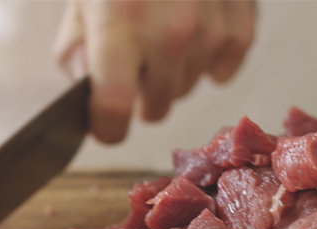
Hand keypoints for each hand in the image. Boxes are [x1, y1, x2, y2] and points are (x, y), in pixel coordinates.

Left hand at [54, 0, 255, 142]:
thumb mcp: (79, 3)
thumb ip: (75, 53)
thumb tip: (90, 92)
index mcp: (119, 27)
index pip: (112, 111)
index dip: (105, 128)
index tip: (104, 127)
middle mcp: (169, 32)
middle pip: (155, 109)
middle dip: (139, 97)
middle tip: (133, 68)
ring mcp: (210, 25)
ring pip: (187, 89)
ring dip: (171, 76)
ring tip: (160, 38)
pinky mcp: (241, 17)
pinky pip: (224, 69)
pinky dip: (209, 61)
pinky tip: (194, 38)